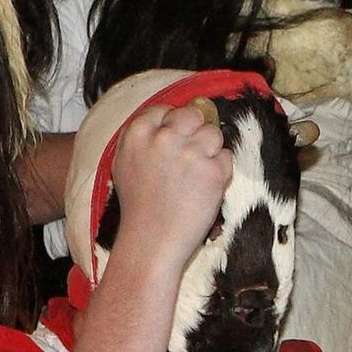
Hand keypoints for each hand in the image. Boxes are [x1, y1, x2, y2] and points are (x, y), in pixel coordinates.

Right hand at [109, 104, 233, 266]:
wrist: (151, 242)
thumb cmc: (138, 206)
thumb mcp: (124, 162)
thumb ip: (144, 136)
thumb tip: (171, 115)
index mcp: (137, 133)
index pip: (165, 109)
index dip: (172, 126)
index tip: (172, 144)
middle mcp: (164, 138)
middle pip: (192, 115)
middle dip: (194, 132)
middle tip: (187, 158)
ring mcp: (190, 153)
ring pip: (213, 133)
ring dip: (209, 151)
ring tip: (194, 176)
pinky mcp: (213, 171)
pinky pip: (226, 157)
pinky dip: (220, 171)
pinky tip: (203, 188)